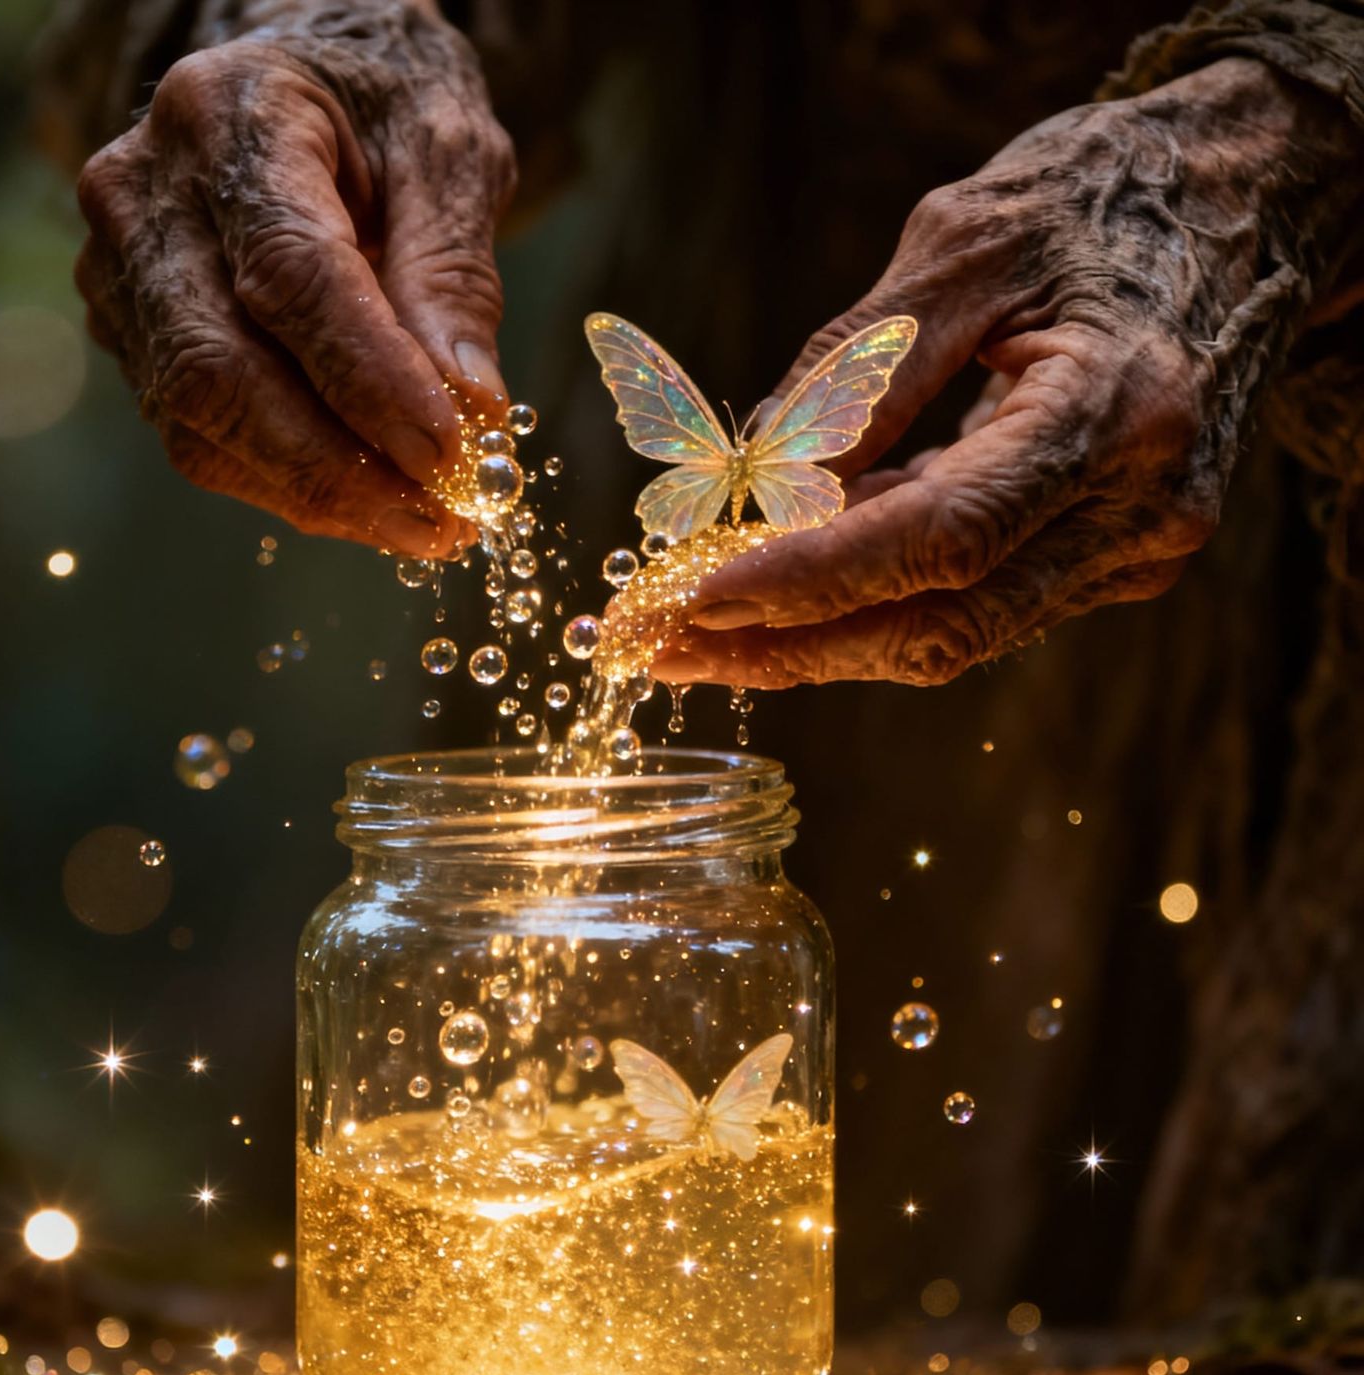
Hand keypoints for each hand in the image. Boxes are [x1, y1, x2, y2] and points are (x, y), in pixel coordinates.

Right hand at [74, 3, 514, 555]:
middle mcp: (145, 193)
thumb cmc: (382, 108)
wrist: (299, 82)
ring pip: (200, 420)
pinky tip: (367, 498)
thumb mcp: (447, 154)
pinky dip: (289, 485)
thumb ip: (454, 276)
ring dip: (318, 494)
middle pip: (220, 367)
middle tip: (442, 525)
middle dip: (339, 469)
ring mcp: (120, 270)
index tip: (450, 455)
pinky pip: (200, 437)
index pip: (292, 272)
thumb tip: (472, 410)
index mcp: (230, 116)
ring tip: (419, 524)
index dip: (371, 380)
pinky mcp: (130, 333)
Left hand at [665, 58, 1359, 687]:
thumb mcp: (963, 243)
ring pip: (951, 638)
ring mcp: (1134, 549)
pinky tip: (790, 586)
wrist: (1250, 204)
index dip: (805, 583)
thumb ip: (858, 373)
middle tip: (655, 646)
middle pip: (939, 624)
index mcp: (1114, 411)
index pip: (939, 539)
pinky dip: (874, 604)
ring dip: (813, 642)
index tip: (689, 601)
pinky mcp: (1113, 562)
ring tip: (693, 631)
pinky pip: (976, 608)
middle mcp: (1139, 508)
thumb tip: (756, 486)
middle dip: (783, 645)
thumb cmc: (1100, 197)